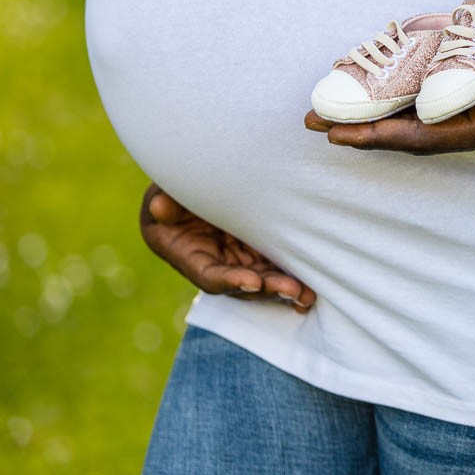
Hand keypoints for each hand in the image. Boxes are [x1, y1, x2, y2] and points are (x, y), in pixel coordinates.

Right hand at [140, 183, 314, 311]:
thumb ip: (164, 201)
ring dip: (285, 287)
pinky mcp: (257, 250)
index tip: (252, 283)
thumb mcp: (164, 191)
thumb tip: (160, 207)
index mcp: (186, 255)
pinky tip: (313, 284)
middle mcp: (214, 265)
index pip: (208, 275)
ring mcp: (238, 259)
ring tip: (308, 293)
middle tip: (293, 290)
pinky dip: (293, 274)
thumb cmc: (176, 186)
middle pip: (242, 284)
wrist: (198, 181)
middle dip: (268, 289)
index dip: (230, 281)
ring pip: (263, 279)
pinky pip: (275, 264)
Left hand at [306, 7, 474, 153]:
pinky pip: (450, 102)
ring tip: (347, 103)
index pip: (426, 138)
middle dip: (368, 129)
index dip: (377, 137)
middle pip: (418, 135)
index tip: (333, 134)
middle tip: (317, 119)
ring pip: (432, 120)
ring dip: (388, 115)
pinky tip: (403, 81)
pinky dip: (418, 97)